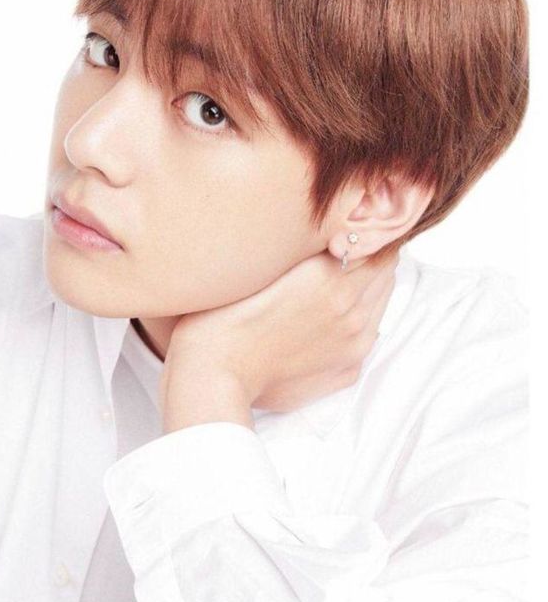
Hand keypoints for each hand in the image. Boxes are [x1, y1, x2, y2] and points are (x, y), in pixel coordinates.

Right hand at [160, 247, 398, 421]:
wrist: (216, 373)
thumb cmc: (224, 315)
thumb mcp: (265, 265)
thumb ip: (304, 249)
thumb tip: (332, 235)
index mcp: (329, 273)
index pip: (371, 240)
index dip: (361, 232)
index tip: (350, 229)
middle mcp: (350, 306)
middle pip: (385, 268)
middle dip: (370, 257)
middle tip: (348, 252)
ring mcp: (354, 341)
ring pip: (382, 301)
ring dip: (368, 289)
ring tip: (338, 286)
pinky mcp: (348, 369)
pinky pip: (369, 335)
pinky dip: (359, 322)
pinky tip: (330, 322)